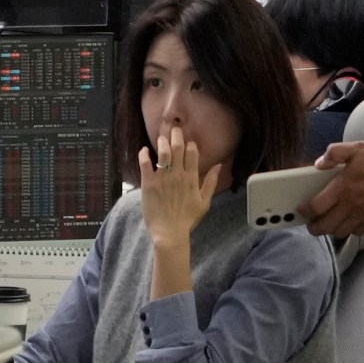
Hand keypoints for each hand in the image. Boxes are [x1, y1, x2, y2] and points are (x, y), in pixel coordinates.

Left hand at [139, 126, 224, 248]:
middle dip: (176, 136)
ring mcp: (162, 179)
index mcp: (192, 179)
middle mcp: (178, 176)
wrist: (169, 233)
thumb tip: (219, 165)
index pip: (192, 154)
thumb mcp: (204, 201)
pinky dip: (144, 154)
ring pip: (163, 153)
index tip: (187, 140)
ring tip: (161, 137)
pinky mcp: (148, 184)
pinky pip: (145, 164)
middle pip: (177, 149)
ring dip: (162, 142)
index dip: (190, 144)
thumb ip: (211, 182)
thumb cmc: (187, 219)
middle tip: (174, 129)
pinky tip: (144, 149)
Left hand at [302, 140, 363, 237]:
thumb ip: (335, 153)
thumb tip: (320, 163)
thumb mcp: (359, 148)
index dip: (305, 211)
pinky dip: (350, 230)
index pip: (316, 207)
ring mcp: (363, 215)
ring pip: (340, 232)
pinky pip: (357, 232)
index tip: (302, 209)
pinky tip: (349, 222)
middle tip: (311, 221)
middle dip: (314, 227)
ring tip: (328, 222)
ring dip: (330, 229)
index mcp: (343, 188)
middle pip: (324, 227)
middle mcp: (351, 205)